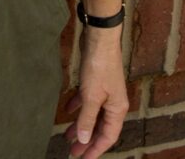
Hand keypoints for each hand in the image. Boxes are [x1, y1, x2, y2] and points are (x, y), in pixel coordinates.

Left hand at [65, 28, 128, 158]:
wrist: (99, 38)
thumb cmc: (99, 67)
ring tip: (67, 136)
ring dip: (81, 125)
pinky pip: (87, 100)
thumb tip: (84, 140)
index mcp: (117, 109)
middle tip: (72, 151)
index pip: (107, 137)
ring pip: (92, 114)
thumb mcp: (92, 96)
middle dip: (87, 140)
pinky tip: (67, 110)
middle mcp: (113, 103)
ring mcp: (104, 91)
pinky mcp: (95, 81)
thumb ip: (87, 119)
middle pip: (100, 127)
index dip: (95, 149)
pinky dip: (78, 106)